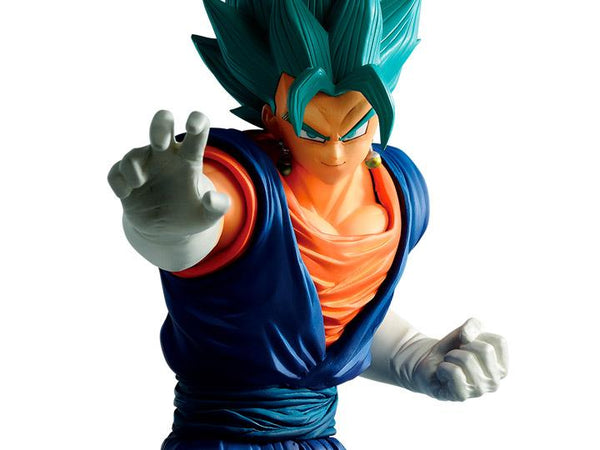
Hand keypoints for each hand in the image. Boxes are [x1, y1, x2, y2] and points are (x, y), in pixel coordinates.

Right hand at [107, 110, 229, 269]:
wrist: (164, 231)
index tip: (192, 126)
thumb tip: (213, 198)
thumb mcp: (207, 217)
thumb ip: (217, 208)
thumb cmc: (188, 216)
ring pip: (134, 153)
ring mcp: (143, 166)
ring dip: (133, 166)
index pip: (197, 131)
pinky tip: (126, 194)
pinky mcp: (124, 180)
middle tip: (159, 143)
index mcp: (188, 159)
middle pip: (162, 124)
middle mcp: (165, 155)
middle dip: (159, 126)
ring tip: (139, 183)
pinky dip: (118, 182)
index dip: (196, 121)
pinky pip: (116, 173)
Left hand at [413, 318, 507, 400]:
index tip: (468, 345)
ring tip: (449, 364)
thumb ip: (472, 326)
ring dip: (450, 356)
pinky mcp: (462, 396)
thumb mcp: (463, 332)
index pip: (498, 342)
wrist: (428, 363)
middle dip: (464, 346)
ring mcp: (479, 391)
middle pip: (485, 350)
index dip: (478, 337)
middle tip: (455, 356)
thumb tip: (468, 337)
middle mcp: (494, 382)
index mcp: (501, 367)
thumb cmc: (451, 349)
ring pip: (467, 359)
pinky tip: (443, 374)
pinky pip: (453, 371)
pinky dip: (443, 367)